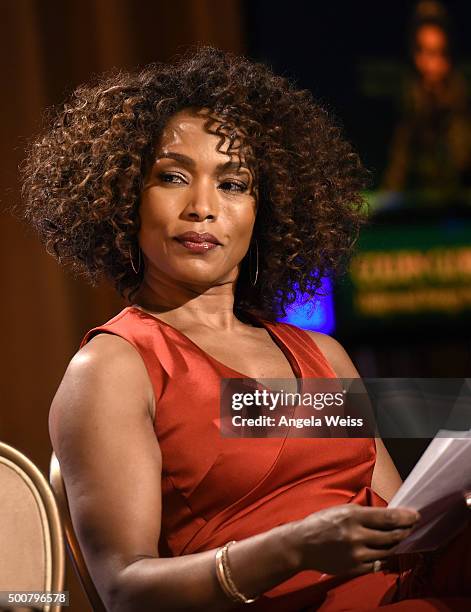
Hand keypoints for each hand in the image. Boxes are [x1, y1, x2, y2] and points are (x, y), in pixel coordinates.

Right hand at [290, 503, 419, 576]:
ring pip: (387, 551)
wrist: (302, 545)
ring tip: (399, 537)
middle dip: (405, 530)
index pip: (388, 518)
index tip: (416, 515)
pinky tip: (383, 550)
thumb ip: (364, 514)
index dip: (405, 517)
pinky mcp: (354, 569)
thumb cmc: (321, 523)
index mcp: (353, 517)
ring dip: (395, 544)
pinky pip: (377, 564)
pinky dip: (383, 557)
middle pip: (392, 536)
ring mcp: (356, 555)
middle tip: (412, 526)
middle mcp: (356, 537)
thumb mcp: (342, 510)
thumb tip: (388, 516)